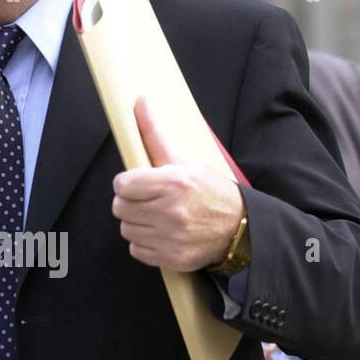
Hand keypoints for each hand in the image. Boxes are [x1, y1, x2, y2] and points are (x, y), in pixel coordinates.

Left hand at [111, 96, 244, 271]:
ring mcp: (171, 238)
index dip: (127, 183)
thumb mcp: (185, 161)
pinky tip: (160, 233)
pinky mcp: (171, 258)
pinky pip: (136, 250)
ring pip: (126, 229)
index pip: (122, 185)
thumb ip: (155, 134)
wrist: (239, 228)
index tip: (137, 183)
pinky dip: (144, 243)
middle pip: (119, 208)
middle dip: (130, 202)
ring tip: (155, 216)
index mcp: (173, 183)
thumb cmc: (210, 191)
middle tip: (147, 199)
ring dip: (136, 222)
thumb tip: (140, 101)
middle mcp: (171, 212)